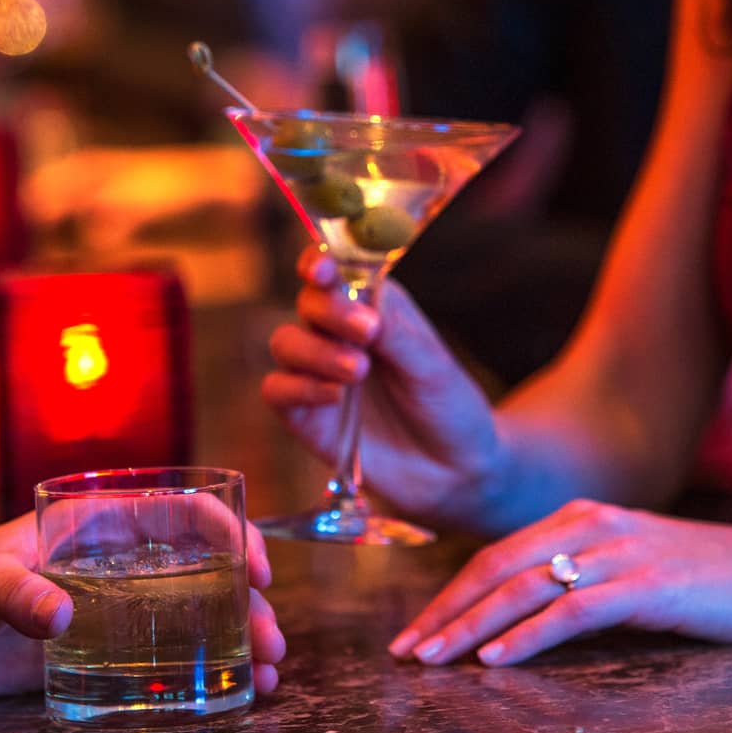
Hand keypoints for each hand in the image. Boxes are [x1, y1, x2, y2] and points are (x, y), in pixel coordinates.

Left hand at [0, 513, 286, 699]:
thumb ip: (13, 592)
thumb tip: (60, 617)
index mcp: (90, 523)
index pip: (178, 511)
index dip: (228, 531)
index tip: (256, 567)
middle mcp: (109, 562)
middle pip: (201, 569)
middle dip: (247, 600)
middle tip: (273, 640)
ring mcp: (104, 609)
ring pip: (192, 613)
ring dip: (236, 636)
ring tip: (269, 671)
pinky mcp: (89, 652)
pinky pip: (158, 658)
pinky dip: (200, 671)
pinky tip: (234, 692)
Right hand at [262, 247, 501, 523]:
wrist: (455, 470)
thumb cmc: (448, 407)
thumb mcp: (432, 366)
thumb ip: (396, 332)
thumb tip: (364, 307)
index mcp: (372, 306)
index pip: (334, 271)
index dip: (319, 262)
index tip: (321, 269)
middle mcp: (338, 334)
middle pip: (307, 303)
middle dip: (330, 311)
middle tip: (367, 332)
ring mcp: (318, 373)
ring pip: (285, 343)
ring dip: (317, 352)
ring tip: (359, 371)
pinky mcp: (305, 414)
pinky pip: (277, 390)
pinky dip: (299, 388)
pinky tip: (335, 398)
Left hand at [389, 499, 731, 665]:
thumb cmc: (707, 580)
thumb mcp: (629, 569)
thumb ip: (576, 579)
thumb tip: (516, 617)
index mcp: (578, 518)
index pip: (494, 557)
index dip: (448, 595)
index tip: (414, 631)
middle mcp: (590, 525)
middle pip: (495, 569)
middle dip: (444, 612)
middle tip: (405, 652)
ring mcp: (619, 552)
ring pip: (524, 588)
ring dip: (470, 627)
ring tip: (433, 659)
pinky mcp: (648, 585)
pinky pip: (573, 610)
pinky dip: (528, 636)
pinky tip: (496, 660)